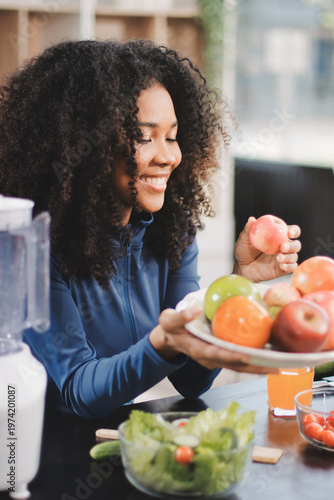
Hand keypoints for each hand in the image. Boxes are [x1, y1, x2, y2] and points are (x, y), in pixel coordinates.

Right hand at [149, 306, 277, 373]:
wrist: (169, 339)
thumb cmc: (170, 328)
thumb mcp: (169, 320)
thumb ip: (181, 316)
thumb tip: (196, 309)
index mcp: (199, 350)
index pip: (218, 354)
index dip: (233, 356)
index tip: (248, 356)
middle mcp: (210, 358)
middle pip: (236, 365)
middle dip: (256, 368)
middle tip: (276, 368)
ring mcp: (217, 359)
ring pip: (241, 365)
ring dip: (259, 367)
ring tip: (280, 366)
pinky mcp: (222, 356)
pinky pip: (240, 359)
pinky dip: (254, 359)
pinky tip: (269, 354)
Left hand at [233, 216, 300, 281]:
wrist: (242, 268)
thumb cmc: (244, 250)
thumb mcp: (243, 240)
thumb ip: (248, 230)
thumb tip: (251, 219)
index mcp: (279, 235)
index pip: (292, 231)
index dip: (294, 231)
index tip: (289, 232)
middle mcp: (284, 246)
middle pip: (296, 244)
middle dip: (292, 245)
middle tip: (283, 247)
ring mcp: (285, 258)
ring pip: (294, 256)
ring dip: (289, 256)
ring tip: (279, 258)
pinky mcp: (283, 269)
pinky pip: (291, 267)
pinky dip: (289, 266)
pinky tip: (282, 265)